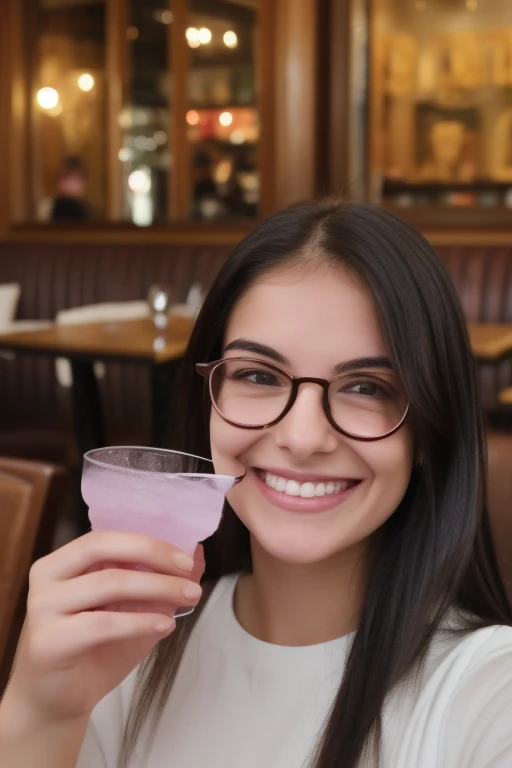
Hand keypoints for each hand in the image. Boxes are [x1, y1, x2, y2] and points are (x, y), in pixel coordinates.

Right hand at [2, 532, 203, 725]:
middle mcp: (46, 578)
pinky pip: (103, 623)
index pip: (105, 536)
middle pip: (101, 547)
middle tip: (189, 571)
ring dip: (157, 587)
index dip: (148, 541)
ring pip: (108, 582)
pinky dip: (140, 622)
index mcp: (61, 562)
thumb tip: (197, 552)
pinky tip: (165, 626)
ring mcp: (42, 608)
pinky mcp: (48, 642)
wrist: (56, 703)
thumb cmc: (94, 650)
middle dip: (152, 553)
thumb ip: (156, 580)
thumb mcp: (130, 610)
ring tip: (189, 597)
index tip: (187, 556)